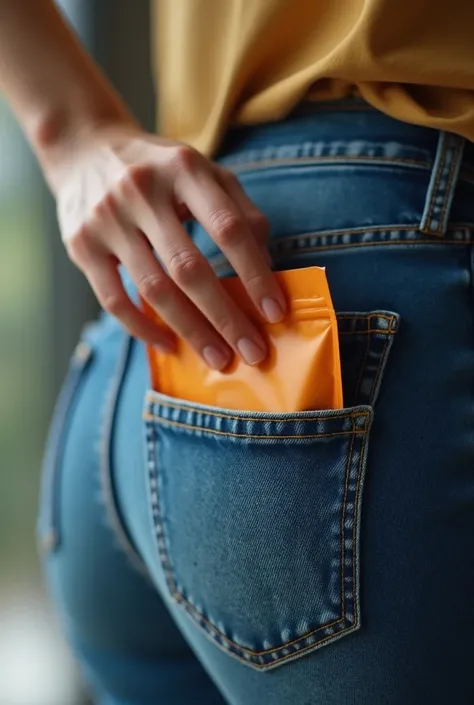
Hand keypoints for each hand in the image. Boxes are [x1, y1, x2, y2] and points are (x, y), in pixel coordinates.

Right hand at [53, 121, 286, 368]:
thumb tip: (267, 269)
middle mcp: (141, 191)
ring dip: (192, 331)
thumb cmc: (160, 169)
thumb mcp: (204, 172)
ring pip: (155, 290)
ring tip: (218, 358)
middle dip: (226, 318)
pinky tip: (170, 345)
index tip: (276, 313)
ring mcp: (106, 219)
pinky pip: (114, 300)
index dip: (255, 274)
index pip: (228, 229)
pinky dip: (143, 329)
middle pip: (190, 269)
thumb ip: (240, 212)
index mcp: (184, 168)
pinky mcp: (81, 245)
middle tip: (252, 352)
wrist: (85, 150)